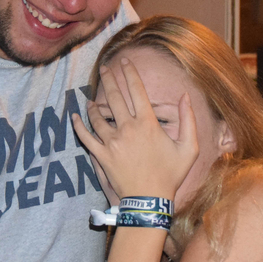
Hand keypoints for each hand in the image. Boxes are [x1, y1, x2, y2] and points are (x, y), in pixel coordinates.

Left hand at [72, 58, 199, 201]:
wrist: (149, 199)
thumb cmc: (171, 175)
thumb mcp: (188, 148)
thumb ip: (188, 120)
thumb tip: (185, 97)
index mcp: (148, 124)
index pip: (137, 91)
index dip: (130, 73)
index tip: (125, 62)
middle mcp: (128, 129)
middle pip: (114, 97)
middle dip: (109, 79)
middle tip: (105, 68)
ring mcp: (112, 142)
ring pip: (98, 117)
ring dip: (93, 105)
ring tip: (90, 97)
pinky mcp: (102, 156)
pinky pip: (86, 137)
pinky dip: (78, 126)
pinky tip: (74, 117)